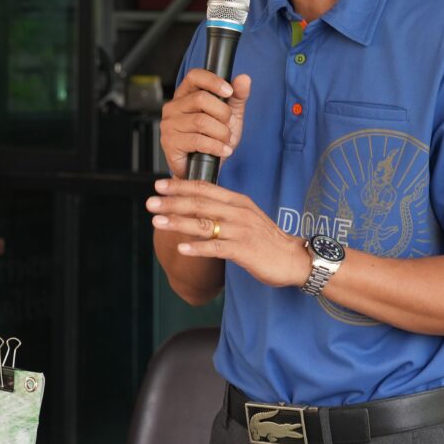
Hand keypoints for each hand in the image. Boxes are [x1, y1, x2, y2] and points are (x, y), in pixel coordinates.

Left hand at [146, 178, 310, 288]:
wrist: (293, 258)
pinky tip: (181, 248)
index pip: (205, 188)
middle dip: (172, 202)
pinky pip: (215, 248)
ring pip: (204, 223)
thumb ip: (224, 208)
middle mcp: (238, 212)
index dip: (181, 186)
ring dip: (177, 222)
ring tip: (157, 222)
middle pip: (200, 203)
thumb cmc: (266, 238)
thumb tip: (197, 204)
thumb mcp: (246, 216)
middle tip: (151, 203)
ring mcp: (240, 230)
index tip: (159, 185)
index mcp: (237, 201)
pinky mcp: (243, 250)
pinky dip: (197, 248)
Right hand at [160, 70, 250, 178]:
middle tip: (228, 125)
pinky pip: (197, 140)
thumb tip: (244, 79)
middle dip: (223, 113)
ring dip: (221, 133)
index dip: (213, 81)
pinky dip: (216, 146)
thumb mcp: (231, 115)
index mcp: (186, 94)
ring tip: (225, 140)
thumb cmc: (214, 138)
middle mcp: (173, 107)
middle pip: (201, 99)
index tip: (229, 91)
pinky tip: (222, 150)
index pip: (195, 76)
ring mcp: (169, 125)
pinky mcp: (169, 142)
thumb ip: (238, 96)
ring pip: (201, 121)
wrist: (204, 168)